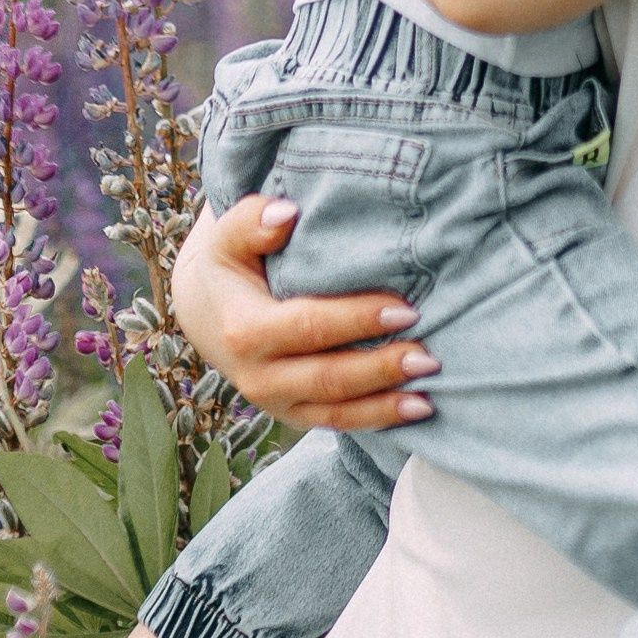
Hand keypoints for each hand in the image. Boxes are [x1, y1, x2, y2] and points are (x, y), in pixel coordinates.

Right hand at [169, 198, 435, 428]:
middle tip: (429, 356)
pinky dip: (379, 420)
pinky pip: (338, 424)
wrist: (209, 312)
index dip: (357, 320)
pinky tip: (416, 410)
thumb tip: (285, 213)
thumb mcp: (228, 239)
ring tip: (429, 396)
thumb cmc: (232, 265)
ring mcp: (275, 402)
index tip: (405, 308)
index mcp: (244, 330)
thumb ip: (251, 221)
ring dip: (385, 405)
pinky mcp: (293, 414)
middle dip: (380, 369)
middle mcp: (257, 375)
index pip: (308, 327)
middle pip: (327, 377)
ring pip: (336, 411)